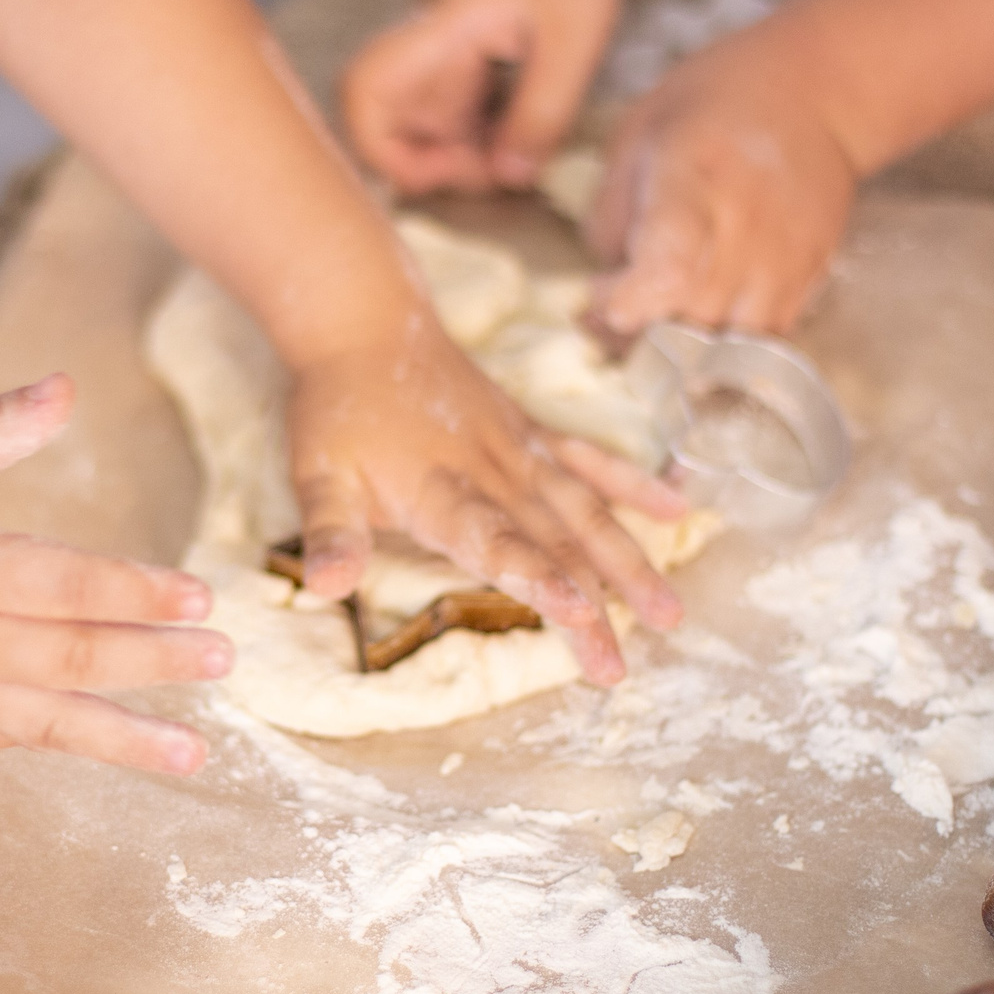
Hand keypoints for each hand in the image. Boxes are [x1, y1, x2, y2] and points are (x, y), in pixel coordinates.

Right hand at [0, 375, 229, 775]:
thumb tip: (67, 388)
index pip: (65, 586)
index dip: (137, 592)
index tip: (200, 597)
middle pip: (73, 657)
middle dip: (155, 662)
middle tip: (226, 660)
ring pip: (52, 721)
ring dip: (127, 740)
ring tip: (195, 756)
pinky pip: (14, 736)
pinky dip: (69, 744)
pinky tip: (122, 750)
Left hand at [284, 320, 688, 684]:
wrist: (363, 325)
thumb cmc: (336, 410)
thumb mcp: (316, 476)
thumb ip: (331, 535)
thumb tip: (326, 590)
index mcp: (439, 490)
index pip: (495, 542)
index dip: (538, 578)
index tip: (581, 614)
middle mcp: (492, 471)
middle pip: (551, 544)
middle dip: (592, 607)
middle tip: (619, 668)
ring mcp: (519, 450)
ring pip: (585, 510)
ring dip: (629, 562)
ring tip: (669, 613)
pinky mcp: (530, 432)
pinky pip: (589, 461)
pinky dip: (632, 485)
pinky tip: (677, 511)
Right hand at [340, 0, 623, 195]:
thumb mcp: (577, 35)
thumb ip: (541, 114)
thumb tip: (506, 179)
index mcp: (442, 26)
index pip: (364, 90)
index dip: (381, 148)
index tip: (444, 172)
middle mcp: (429, 36)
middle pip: (394, 122)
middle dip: (440, 165)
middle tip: (506, 169)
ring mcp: (445, 42)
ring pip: (430, 118)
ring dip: (466, 149)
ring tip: (526, 149)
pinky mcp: (466, 45)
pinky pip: (458, 101)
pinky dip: (485, 126)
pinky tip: (528, 123)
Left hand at [582, 40, 858, 334]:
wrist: (817, 92)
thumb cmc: (713, 103)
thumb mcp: (638, 131)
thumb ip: (612, 208)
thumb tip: (607, 275)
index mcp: (695, 177)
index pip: (668, 268)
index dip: (630, 302)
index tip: (601, 298)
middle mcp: (748, 222)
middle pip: (693, 314)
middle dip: (640, 330)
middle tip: (611, 312)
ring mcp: (787, 253)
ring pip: (733, 341)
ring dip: (686, 348)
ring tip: (655, 318)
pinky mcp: (812, 273)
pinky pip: (766, 336)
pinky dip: (728, 341)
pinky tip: (702, 312)